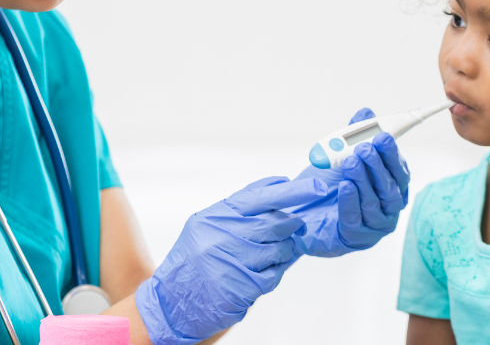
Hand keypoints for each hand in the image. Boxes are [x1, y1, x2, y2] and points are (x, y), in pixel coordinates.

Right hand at [134, 176, 327, 344]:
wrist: (172, 303)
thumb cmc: (194, 261)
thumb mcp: (208, 225)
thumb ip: (241, 209)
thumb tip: (281, 186)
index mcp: (216, 216)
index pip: (261, 196)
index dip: (292, 190)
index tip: (317, 185)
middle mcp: (222, 236)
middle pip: (275, 223)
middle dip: (293, 223)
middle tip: (299, 224)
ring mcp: (232, 262)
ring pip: (279, 249)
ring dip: (284, 250)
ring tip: (271, 254)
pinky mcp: (241, 287)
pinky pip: (274, 275)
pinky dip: (274, 272)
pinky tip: (260, 273)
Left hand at [289, 108, 411, 257]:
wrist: (299, 212)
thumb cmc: (325, 185)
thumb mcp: (339, 156)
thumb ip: (353, 136)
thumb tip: (366, 112)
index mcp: (391, 187)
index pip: (399, 171)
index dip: (392, 154)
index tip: (383, 137)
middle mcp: (388, 208)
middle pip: (390, 187)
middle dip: (377, 165)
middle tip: (364, 148)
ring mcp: (374, 226)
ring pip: (375, 203)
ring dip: (363, 180)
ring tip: (350, 162)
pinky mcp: (356, 238)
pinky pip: (355, 218)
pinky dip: (351, 201)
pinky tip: (345, 186)